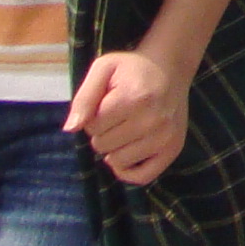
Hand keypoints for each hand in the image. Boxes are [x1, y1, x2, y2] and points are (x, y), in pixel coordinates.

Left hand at [66, 46, 194, 185]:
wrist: (170, 69)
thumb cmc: (132, 69)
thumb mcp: (103, 69)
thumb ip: (84, 97)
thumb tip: (71, 129)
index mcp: (134, 98)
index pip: (92, 126)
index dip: (93, 116)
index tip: (106, 103)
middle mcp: (153, 120)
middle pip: (102, 145)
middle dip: (103, 132)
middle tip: (118, 115)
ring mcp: (165, 137)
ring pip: (117, 161)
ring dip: (114, 148)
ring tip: (126, 128)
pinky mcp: (173, 149)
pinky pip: (142, 177)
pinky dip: (128, 171)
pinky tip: (127, 154)